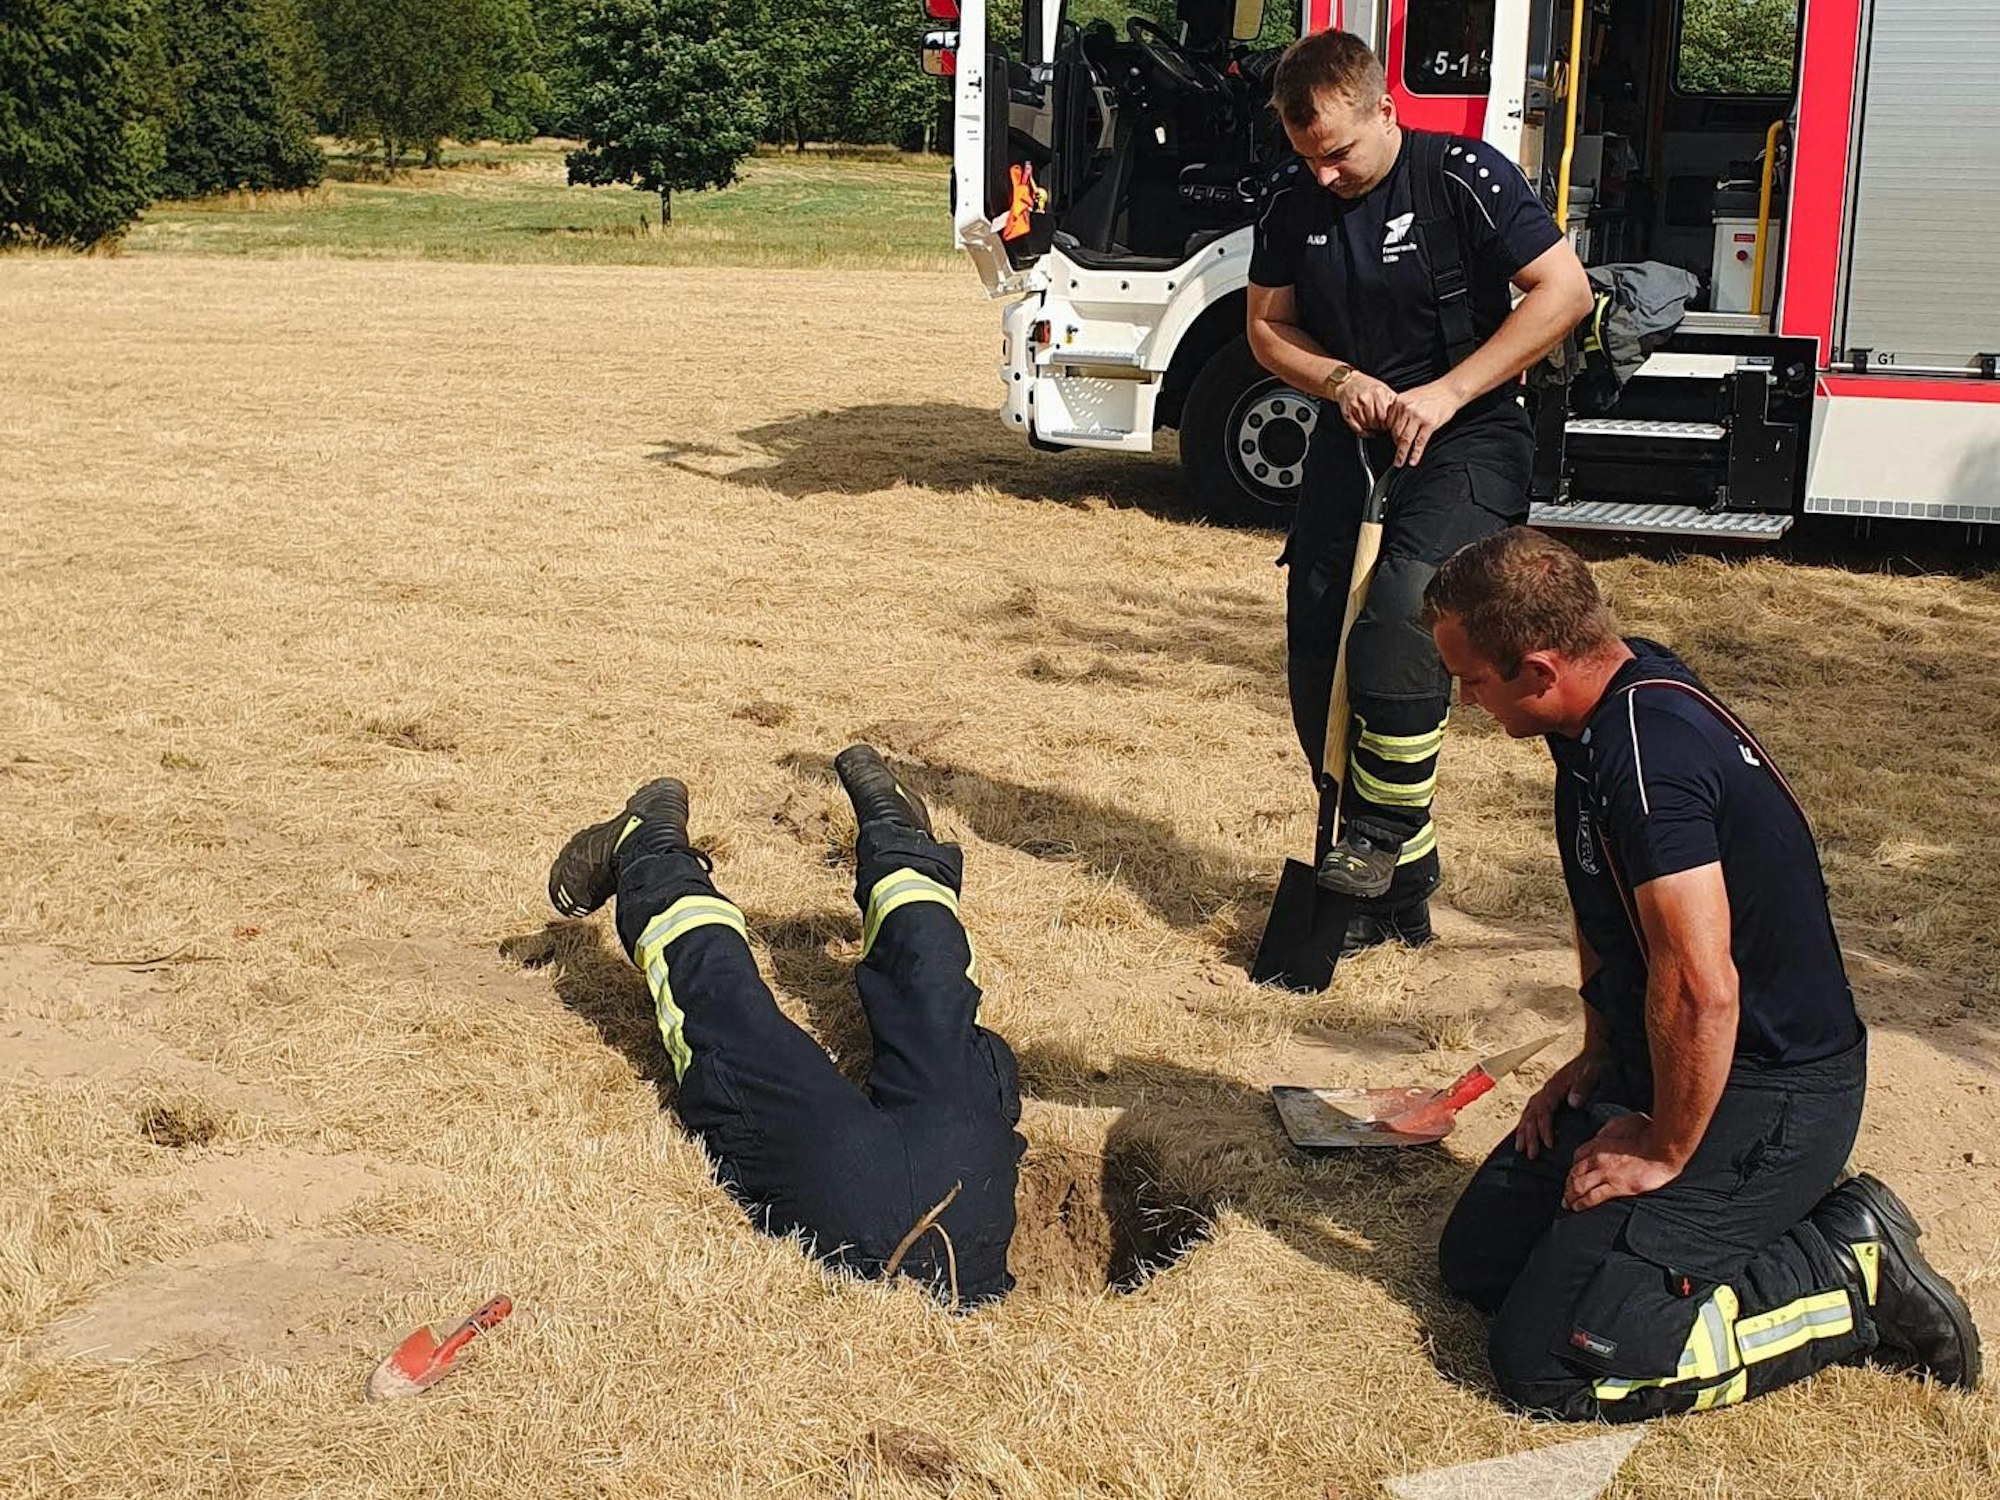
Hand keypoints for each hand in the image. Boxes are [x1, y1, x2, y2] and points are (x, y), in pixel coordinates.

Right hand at [1336, 372, 1396, 435]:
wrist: (1349, 382)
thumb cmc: (1368, 387)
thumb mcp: (1383, 389)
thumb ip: (1392, 401)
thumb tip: (1402, 413)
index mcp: (1378, 392)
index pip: (1386, 416)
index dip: (1388, 423)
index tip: (1389, 424)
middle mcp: (1366, 399)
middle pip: (1376, 422)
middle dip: (1380, 427)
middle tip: (1382, 426)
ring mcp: (1355, 406)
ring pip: (1367, 426)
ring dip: (1372, 429)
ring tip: (1375, 426)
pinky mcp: (1347, 414)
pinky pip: (1358, 429)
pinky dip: (1364, 432)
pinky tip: (1367, 429)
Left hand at [1387, 379, 1465, 465]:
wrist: (1449, 390)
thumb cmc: (1431, 394)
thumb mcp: (1410, 396)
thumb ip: (1400, 409)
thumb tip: (1392, 425)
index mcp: (1400, 402)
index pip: (1389, 423)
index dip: (1389, 435)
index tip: (1391, 443)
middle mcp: (1406, 409)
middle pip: (1395, 433)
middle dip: (1395, 446)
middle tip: (1396, 456)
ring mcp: (1418, 416)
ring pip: (1405, 440)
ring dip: (1401, 454)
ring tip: (1399, 463)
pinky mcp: (1429, 424)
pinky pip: (1419, 442)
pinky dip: (1415, 454)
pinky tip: (1413, 461)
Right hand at [1514, 1049, 1603, 1159]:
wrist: (1595, 1053)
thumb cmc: (1595, 1065)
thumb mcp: (1593, 1073)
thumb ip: (1583, 1087)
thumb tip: (1572, 1103)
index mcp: (1555, 1086)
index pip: (1544, 1110)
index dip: (1544, 1128)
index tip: (1549, 1145)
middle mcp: (1546, 1089)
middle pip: (1532, 1114)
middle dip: (1530, 1135)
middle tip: (1531, 1155)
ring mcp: (1545, 1091)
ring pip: (1528, 1112)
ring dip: (1523, 1131)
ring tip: (1520, 1149)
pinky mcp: (1548, 1094)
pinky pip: (1532, 1110)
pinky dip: (1526, 1123)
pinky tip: (1524, 1133)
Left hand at [1563, 1112, 1682, 1211]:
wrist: (1663, 1149)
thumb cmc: (1648, 1133)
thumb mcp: (1624, 1121)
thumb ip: (1611, 1127)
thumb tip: (1603, 1133)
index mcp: (1599, 1143)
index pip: (1578, 1155)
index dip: (1573, 1165)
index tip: (1573, 1172)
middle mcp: (1598, 1159)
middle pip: (1574, 1173)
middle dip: (1567, 1183)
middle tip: (1565, 1192)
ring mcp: (1606, 1174)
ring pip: (1579, 1186)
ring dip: (1570, 1196)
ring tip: (1567, 1203)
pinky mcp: (1617, 1188)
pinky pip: (1593, 1197)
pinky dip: (1582, 1203)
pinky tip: (1577, 1207)